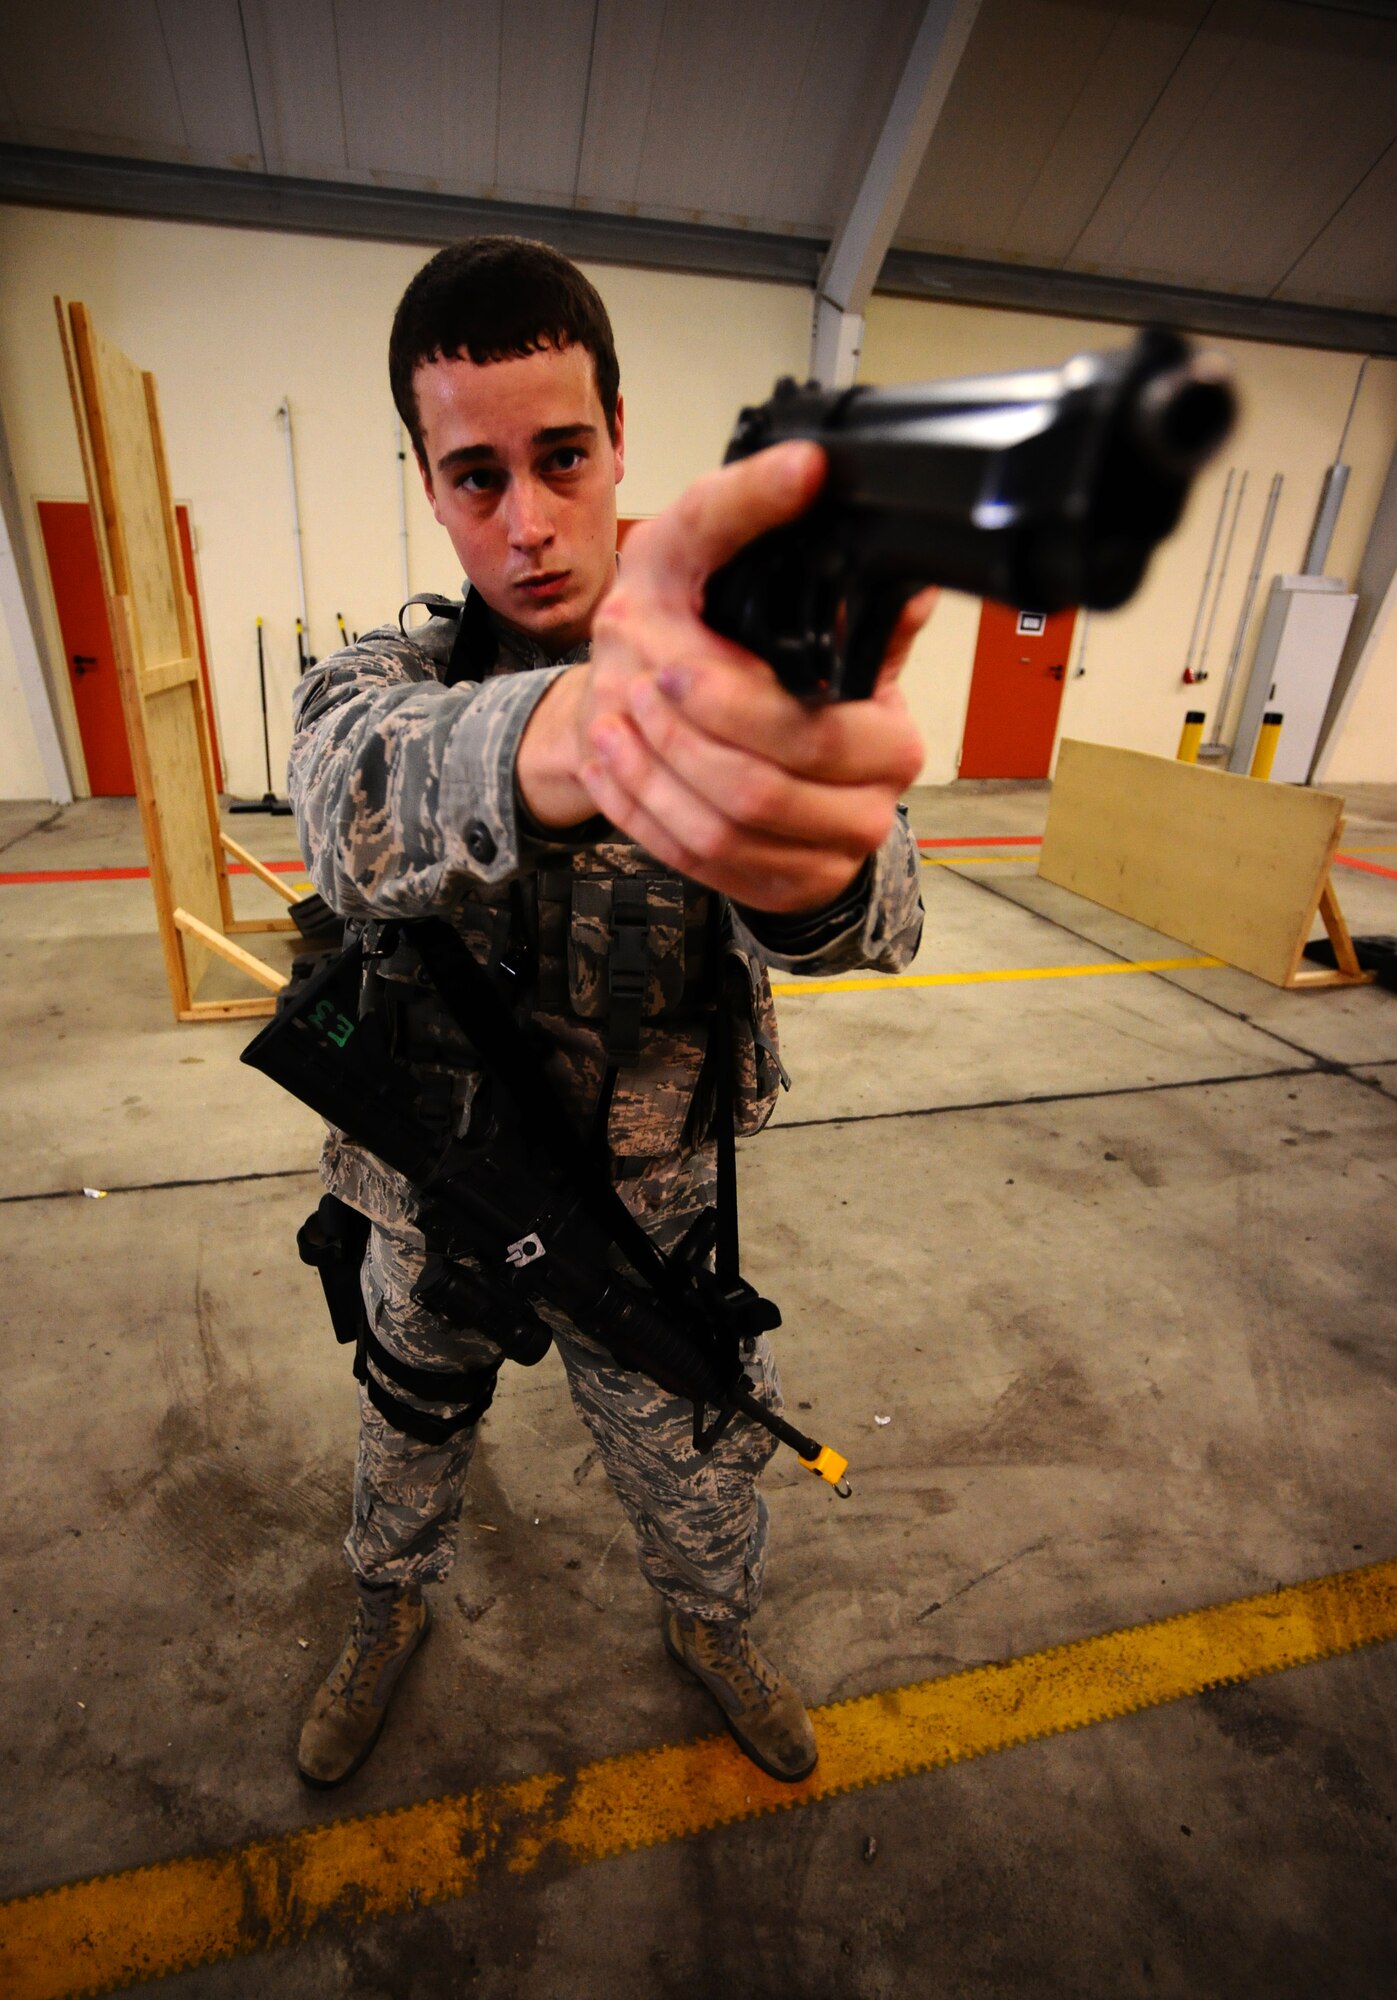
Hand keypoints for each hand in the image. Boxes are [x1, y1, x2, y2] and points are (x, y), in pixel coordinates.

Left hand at [517, 442, 933, 912]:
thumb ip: (782, 544)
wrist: (746, 750)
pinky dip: (642, 811)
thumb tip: (820, 486)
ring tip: (611, 718)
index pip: (813, 731)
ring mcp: (823, 854)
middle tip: (630, 680)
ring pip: (721, 831)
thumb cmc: (752, 657)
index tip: (671, 657)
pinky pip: (696, 863)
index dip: (732, 700)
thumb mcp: (761, 584)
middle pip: (759, 789)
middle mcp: (870, 802)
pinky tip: (611, 760)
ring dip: (653, 775)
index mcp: (889, 733)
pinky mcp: (773, 886)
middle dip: (680, 736)